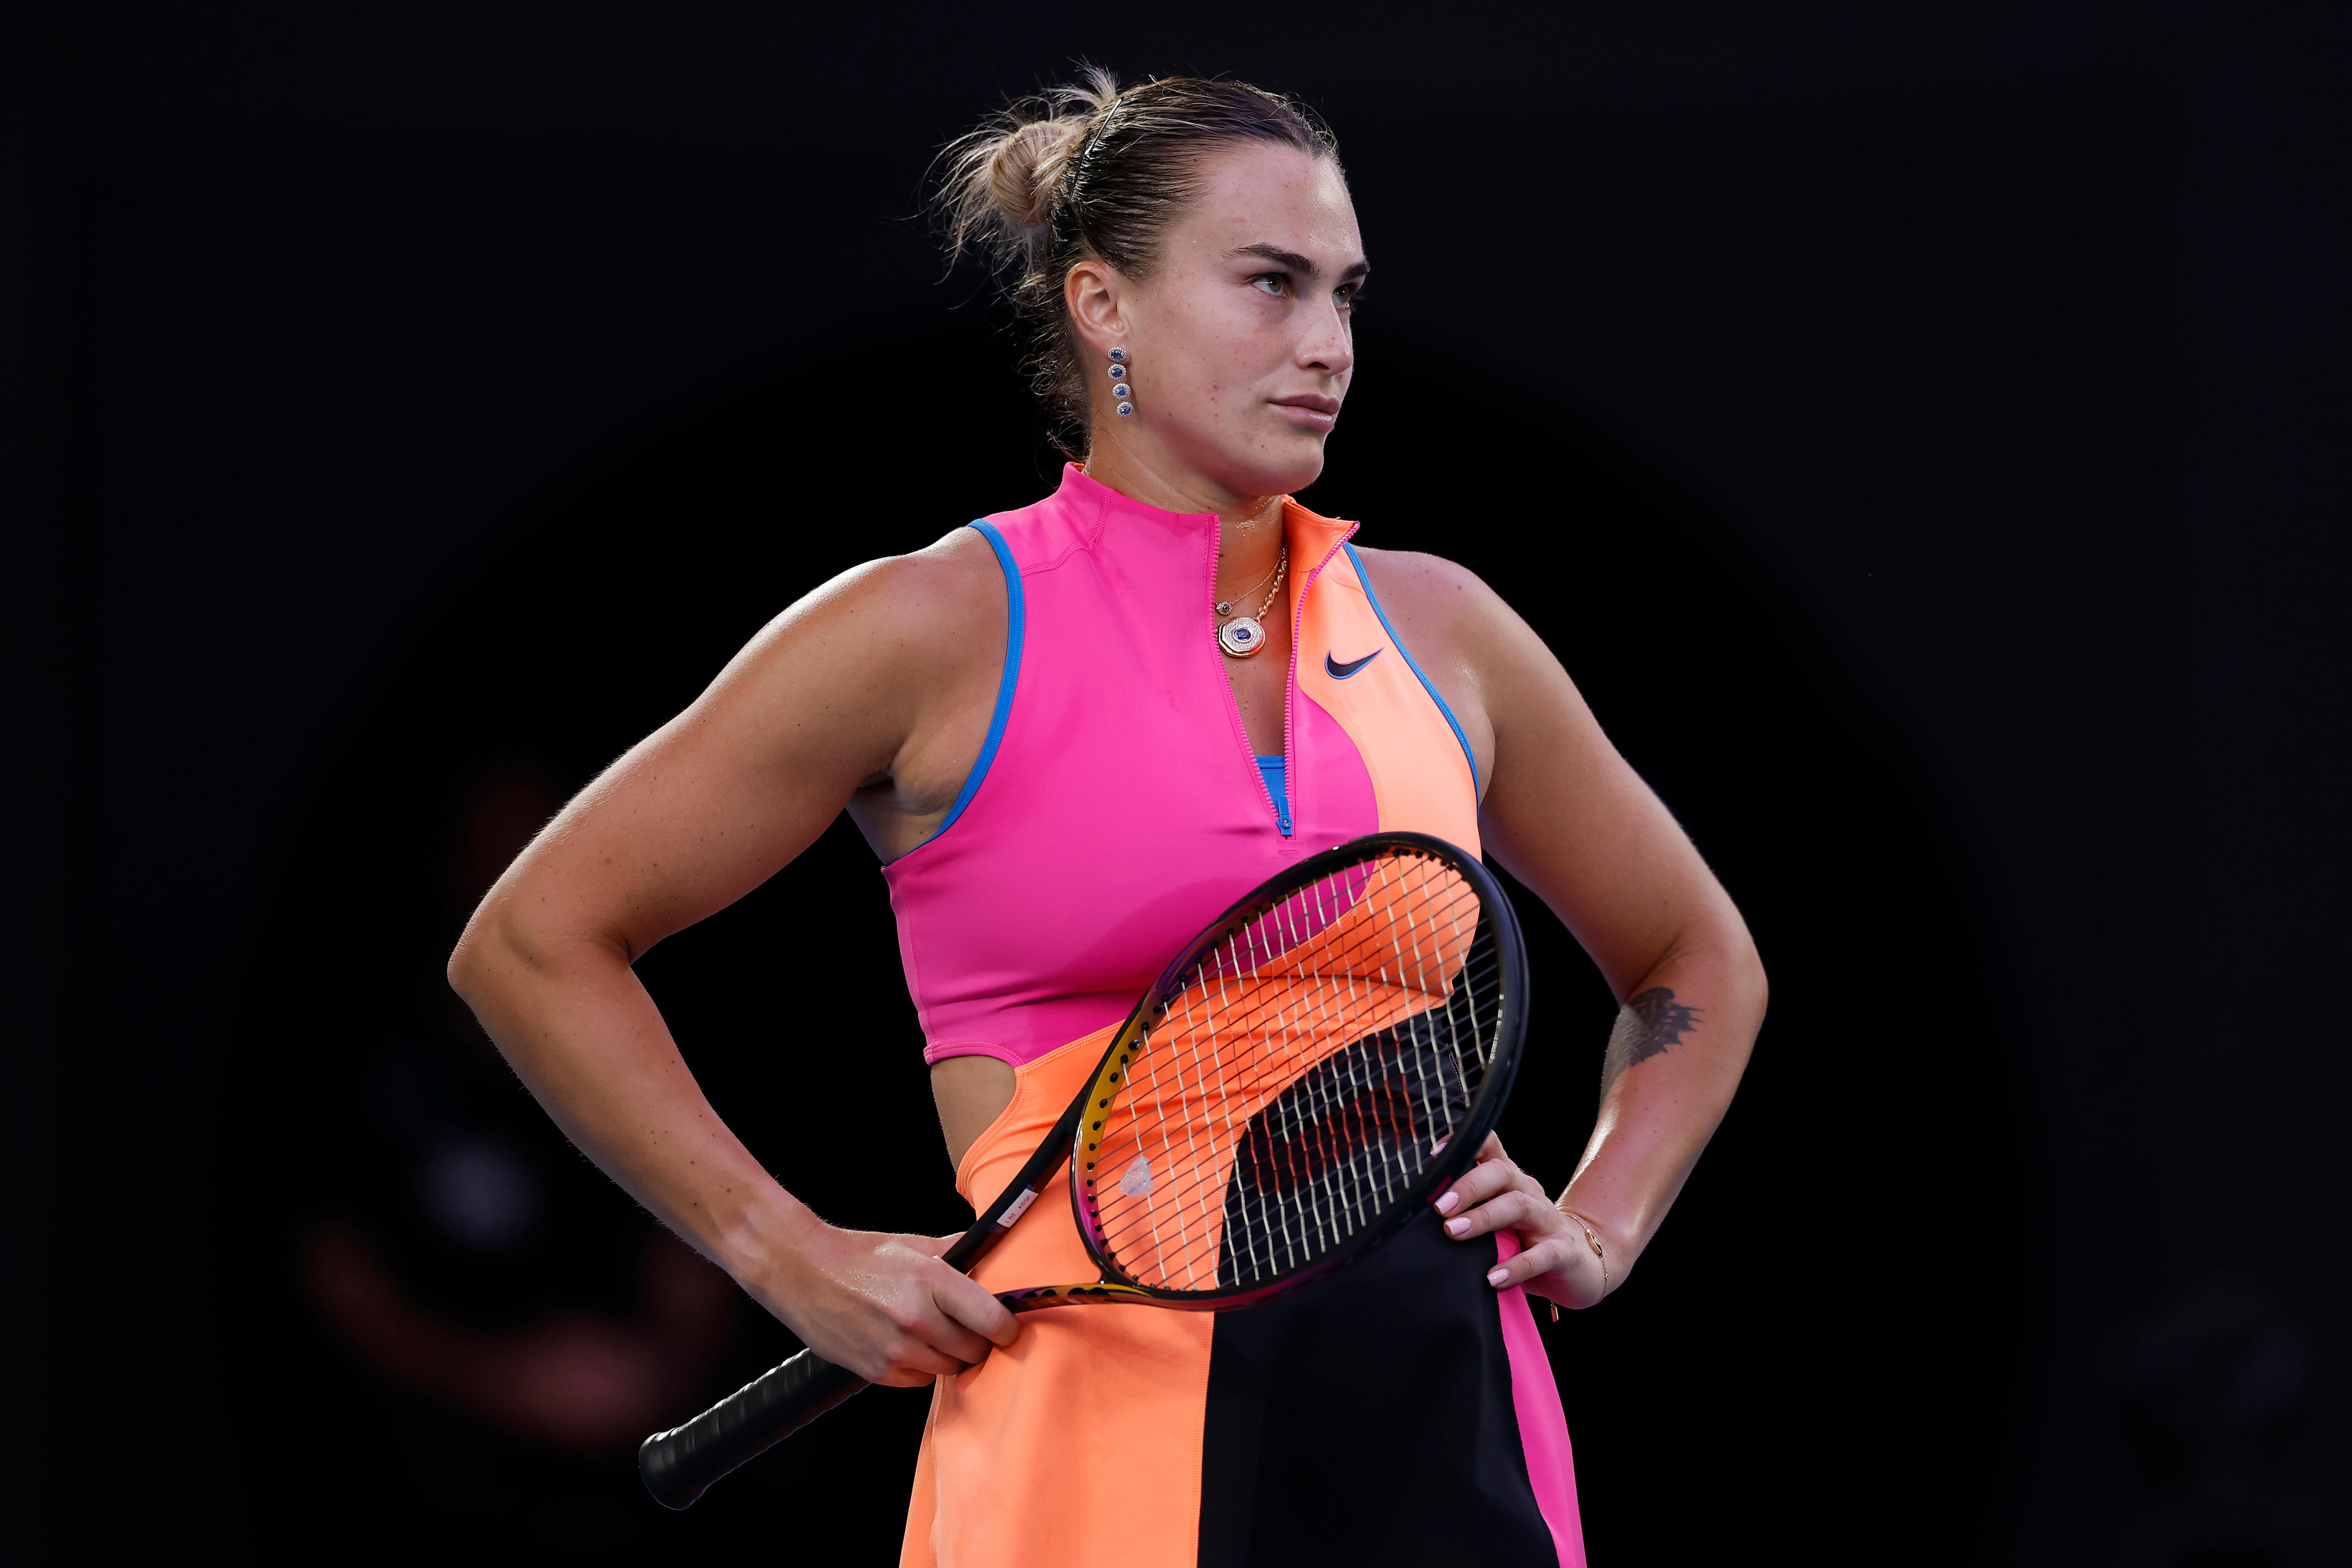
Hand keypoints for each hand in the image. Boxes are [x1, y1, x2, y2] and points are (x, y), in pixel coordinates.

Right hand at [755, 1223, 1017, 1385]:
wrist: (802, 1272)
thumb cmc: (859, 1256)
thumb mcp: (912, 1244)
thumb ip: (955, 1252)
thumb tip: (990, 1252)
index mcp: (932, 1282)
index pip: (992, 1319)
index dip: (1008, 1326)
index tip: (1008, 1325)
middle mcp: (917, 1319)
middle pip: (976, 1351)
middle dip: (980, 1341)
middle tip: (971, 1328)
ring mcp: (896, 1349)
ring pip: (950, 1369)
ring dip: (951, 1356)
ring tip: (937, 1334)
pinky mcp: (877, 1370)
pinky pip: (920, 1380)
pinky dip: (923, 1367)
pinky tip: (912, 1345)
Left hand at [1432, 1132, 1606, 1309]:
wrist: (1580, 1266)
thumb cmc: (1525, 1240)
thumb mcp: (1496, 1220)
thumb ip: (1468, 1210)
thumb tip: (1416, 1212)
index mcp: (1510, 1180)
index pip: (1490, 1147)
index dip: (1464, 1144)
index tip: (1433, 1155)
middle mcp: (1528, 1192)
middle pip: (1501, 1173)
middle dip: (1468, 1186)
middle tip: (1439, 1207)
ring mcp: (1548, 1220)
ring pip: (1518, 1205)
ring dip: (1483, 1218)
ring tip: (1453, 1232)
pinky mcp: (1562, 1251)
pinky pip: (1540, 1255)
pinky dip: (1515, 1267)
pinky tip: (1492, 1279)